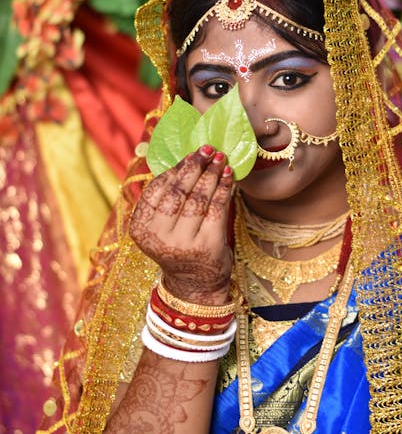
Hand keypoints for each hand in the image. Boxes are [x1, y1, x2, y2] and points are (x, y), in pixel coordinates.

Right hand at [130, 145, 233, 303]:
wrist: (195, 284)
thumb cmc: (179, 246)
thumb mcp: (162, 227)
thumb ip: (165, 199)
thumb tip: (184, 158)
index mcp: (140, 229)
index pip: (156, 190)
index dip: (175, 169)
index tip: (191, 153)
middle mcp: (158, 237)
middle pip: (178, 192)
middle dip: (194, 167)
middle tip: (207, 149)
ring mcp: (182, 243)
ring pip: (198, 199)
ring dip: (211, 174)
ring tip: (220, 158)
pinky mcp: (207, 246)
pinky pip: (217, 209)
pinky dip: (224, 189)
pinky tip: (229, 176)